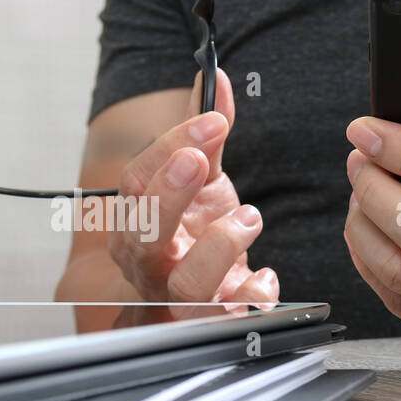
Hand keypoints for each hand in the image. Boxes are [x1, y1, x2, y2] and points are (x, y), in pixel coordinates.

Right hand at [109, 68, 277, 325]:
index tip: (211, 122)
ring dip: (219, 247)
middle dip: (170, 194)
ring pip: (186, 286)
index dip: (169, 149)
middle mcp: (149, 262)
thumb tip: (216, 77)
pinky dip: (252, 296)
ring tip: (250, 218)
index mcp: (136, 220)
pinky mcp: (215, 322)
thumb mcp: (198, 180)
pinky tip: (265, 275)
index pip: (136, 182)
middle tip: (199, 160)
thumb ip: (205, 133)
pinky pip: (232, 319)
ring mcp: (180, 298)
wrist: (194, 300)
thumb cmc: (192, 235)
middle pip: (145, 235)